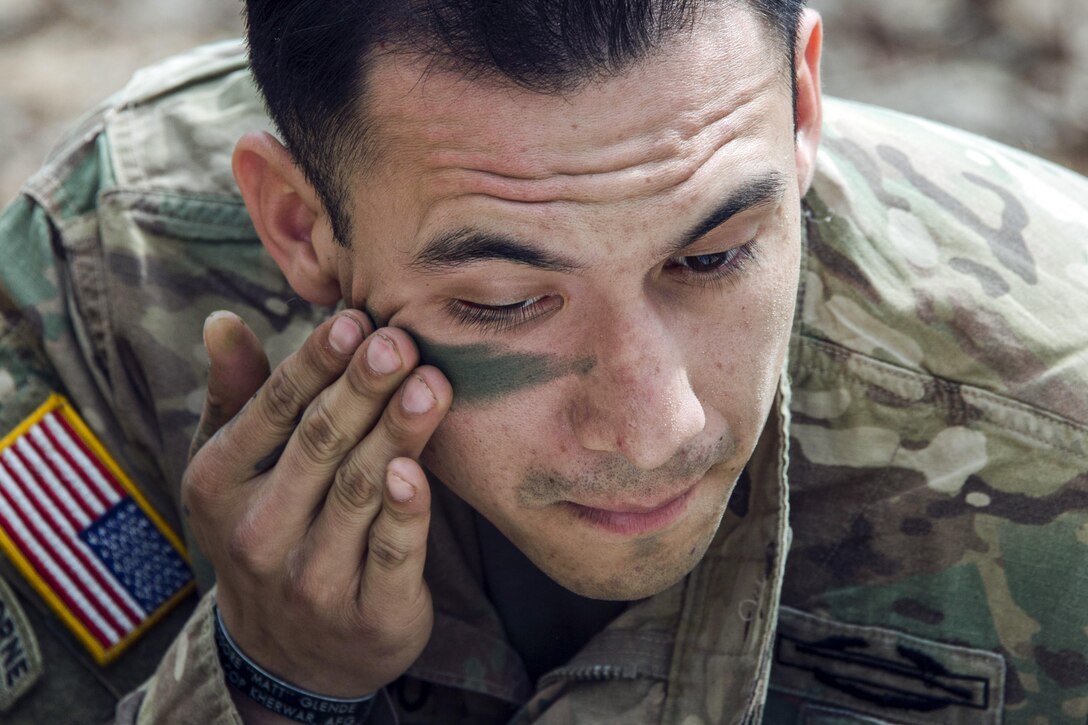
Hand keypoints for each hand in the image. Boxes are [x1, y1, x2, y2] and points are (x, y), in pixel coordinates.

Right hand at [183, 309, 451, 700]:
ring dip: (397, 431)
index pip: (273, 411)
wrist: (289, 655)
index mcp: (219, 485)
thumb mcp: (234, 469)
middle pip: (319, 445)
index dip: (315, 363)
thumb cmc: (268, 528)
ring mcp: (310, 580)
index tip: (356, 320)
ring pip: (359, 491)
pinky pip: (391, 553)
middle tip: (400, 341)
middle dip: (362, 388)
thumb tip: (222, 321)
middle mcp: (257, 534)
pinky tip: (418, 466)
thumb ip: (237, 395)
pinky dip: (406, 510)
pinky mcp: (368, 614)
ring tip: (431, 383)